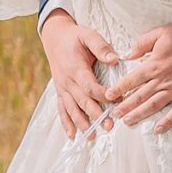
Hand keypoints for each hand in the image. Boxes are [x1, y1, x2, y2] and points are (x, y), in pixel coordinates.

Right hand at [40, 11, 114, 139]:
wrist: (55, 38)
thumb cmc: (75, 37)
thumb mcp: (88, 35)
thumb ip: (101, 47)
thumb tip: (115, 59)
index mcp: (76, 68)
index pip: (90, 86)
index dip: (103, 95)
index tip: (116, 101)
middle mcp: (67, 81)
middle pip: (82, 101)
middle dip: (96, 115)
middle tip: (109, 127)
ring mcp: (62, 88)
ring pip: (72, 109)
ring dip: (81, 124)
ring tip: (92, 137)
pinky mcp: (60, 92)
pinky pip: (62, 110)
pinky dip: (66, 123)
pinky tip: (72, 136)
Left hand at [107, 23, 171, 134]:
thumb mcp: (161, 32)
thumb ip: (141, 44)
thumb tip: (127, 55)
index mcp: (154, 64)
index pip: (132, 79)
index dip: (119, 88)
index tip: (108, 96)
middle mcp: (163, 79)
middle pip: (140, 96)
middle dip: (125, 106)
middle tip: (113, 115)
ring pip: (155, 105)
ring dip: (140, 114)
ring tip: (128, 122)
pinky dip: (168, 121)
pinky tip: (158, 129)